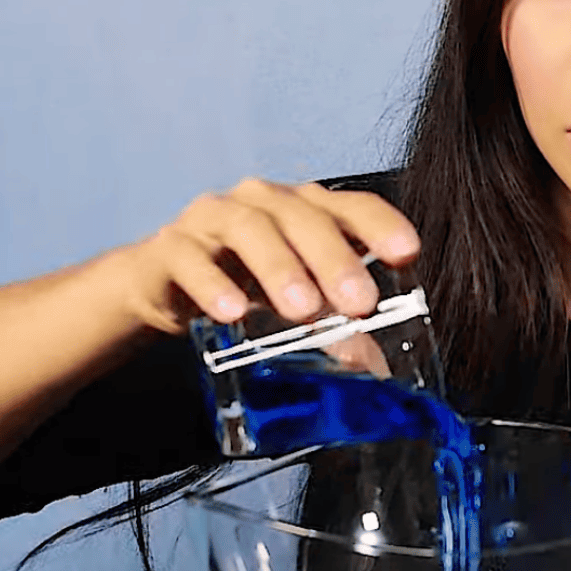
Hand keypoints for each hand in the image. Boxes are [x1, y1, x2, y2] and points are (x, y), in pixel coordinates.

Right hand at [118, 178, 420, 332]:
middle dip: (334, 259)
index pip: (349, 206)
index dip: (380, 225)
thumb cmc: (244, 282)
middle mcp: (262, 202)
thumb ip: (335, 326)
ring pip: (250, 229)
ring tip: (303, 310)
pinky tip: (232, 313)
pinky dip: (212, 283)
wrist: (163, 284)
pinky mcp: (171, 247)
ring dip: (280, 268)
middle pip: (304, 217)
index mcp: (304, 209)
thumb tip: (370, 368)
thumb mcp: (295, 301)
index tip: (407, 254)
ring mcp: (213, 219)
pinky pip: (190, 258)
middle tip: (360, 303)